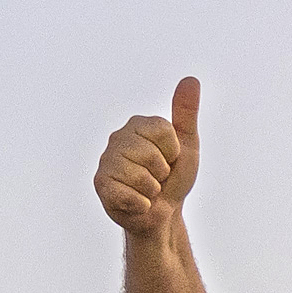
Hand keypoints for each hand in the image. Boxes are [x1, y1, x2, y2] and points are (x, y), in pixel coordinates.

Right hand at [94, 76, 200, 237]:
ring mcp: (106, 161)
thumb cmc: (173, 178)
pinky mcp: (100, 185)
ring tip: (147, 190)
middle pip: (151, 155)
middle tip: (157, 177)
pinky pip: (128, 195)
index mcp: (138, 124)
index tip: (170, 159)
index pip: (164, 131)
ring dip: (152, 191)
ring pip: (141, 177)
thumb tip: (191, 79)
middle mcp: (117, 138)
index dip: (174, 151)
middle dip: (162, 173)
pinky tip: (137, 203)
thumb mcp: (187, 144)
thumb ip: (186, 113)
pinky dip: (141, 205)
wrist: (162, 213)